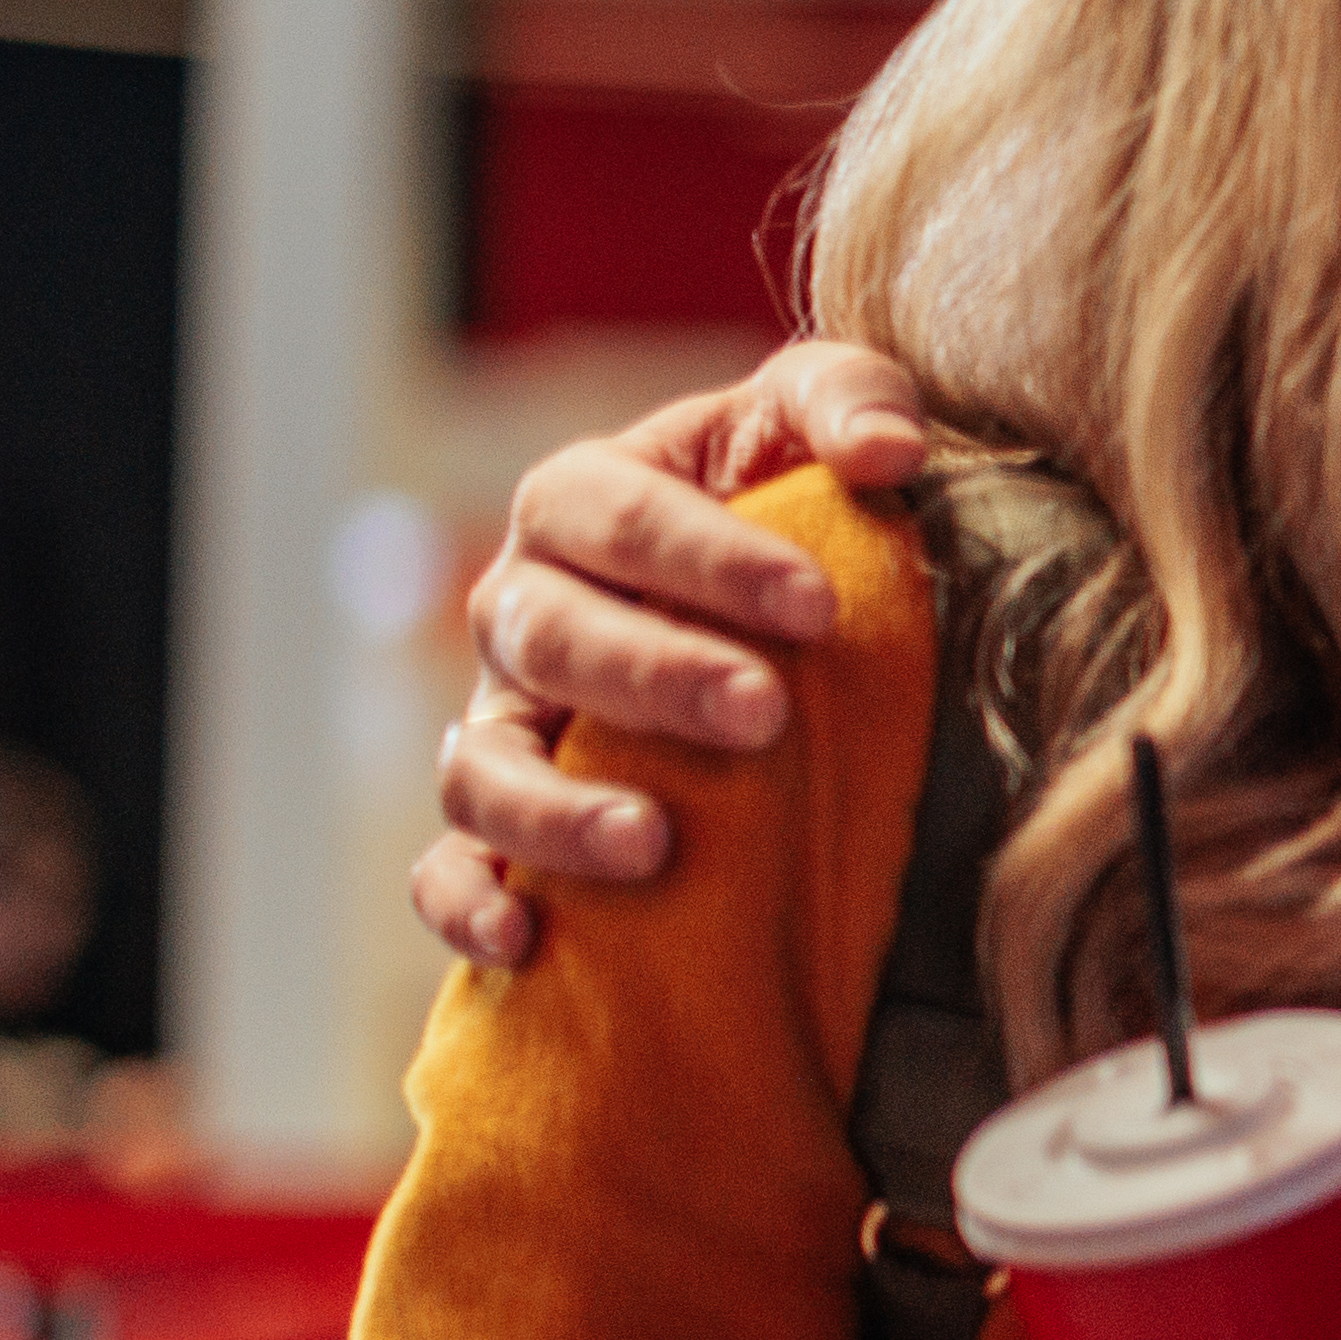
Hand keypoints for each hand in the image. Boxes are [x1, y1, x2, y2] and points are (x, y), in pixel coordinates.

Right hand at [413, 336, 945, 976]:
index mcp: (582, 498)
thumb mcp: (815, 424)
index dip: (707, 557)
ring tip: (653, 842)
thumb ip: (851, 402)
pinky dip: (466, 903)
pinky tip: (524, 937)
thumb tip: (891, 450)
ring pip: (480, 766)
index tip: (818, 604)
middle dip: (653, 676)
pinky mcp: (502, 823)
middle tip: (763, 713)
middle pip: (550, 636)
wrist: (771, 609)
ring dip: (554, 809)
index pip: (615, 513)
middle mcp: (522, 608)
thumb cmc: (787, 497)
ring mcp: (501, 721)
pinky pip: (449, 869)